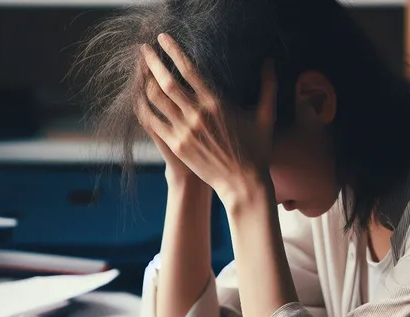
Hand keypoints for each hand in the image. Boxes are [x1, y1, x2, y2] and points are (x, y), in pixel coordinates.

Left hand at [135, 33, 276, 207]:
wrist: (243, 183)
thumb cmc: (256, 150)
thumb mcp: (265, 116)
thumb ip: (267, 86)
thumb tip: (270, 61)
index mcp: (217, 102)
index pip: (189, 69)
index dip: (172, 50)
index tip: (162, 39)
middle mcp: (197, 114)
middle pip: (166, 81)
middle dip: (152, 62)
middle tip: (143, 49)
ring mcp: (184, 131)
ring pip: (156, 100)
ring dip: (145, 82)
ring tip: (140, 71)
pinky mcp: (177, 146)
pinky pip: (153, 122)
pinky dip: (144, 108)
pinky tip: (139, 99)